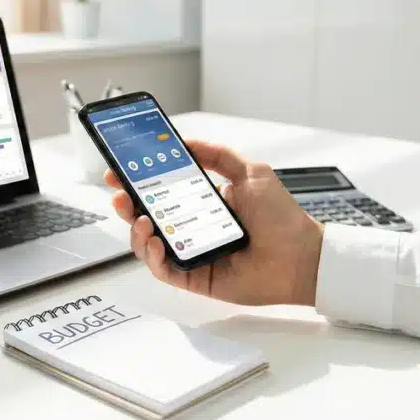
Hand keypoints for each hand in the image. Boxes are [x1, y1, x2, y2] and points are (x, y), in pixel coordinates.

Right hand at [105, 140, 323, 306]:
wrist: (301, 256)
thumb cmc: (281, 217)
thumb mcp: (250, 171)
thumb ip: (217, 154)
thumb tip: (185, 141)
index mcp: (202, 202)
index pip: (160, 190)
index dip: (137, 181)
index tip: (120, 170)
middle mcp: (192, 228)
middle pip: (147, 216)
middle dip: (127, 204)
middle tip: (118, 193)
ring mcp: (191, 253)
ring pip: (149, 244)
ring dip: (136, 230)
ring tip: (141, 218)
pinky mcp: (194, 278)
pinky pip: (163, 269)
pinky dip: (152, 256)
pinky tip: (154, 241)